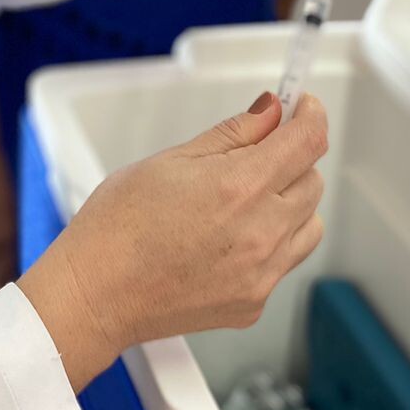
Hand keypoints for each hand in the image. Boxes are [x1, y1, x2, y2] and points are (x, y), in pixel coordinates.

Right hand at [19, 93, 327, 391]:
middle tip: (256, 151)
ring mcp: (262, 274)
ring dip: (289, 202)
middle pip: (313, 181)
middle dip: (292, 158)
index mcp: (240, 187)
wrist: (96, 294)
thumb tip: (270, 110)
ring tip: (244, 199)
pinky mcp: (254, 303)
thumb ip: (231, 134)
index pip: (306, 141)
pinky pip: (285, 262)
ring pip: (309, 224)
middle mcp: (261, 233)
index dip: (310, 115)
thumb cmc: (118, 226)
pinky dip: (272, 242)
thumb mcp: (171, 160)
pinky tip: (230, 237)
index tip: (303, 106)